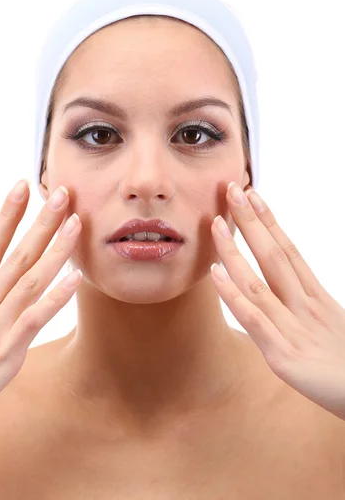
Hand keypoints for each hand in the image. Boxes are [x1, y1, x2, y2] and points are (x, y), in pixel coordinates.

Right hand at [0, 180, 81, 431]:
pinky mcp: (6, 351)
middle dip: (40, 222)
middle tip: (61, 193)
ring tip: (75, 224)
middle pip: (16, 254)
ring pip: (30, 279)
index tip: (22, 186)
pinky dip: (56, 297)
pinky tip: (76, 278)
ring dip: (55, 250)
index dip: (7, 214)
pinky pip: (34, 318)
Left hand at [210, 181, 344, 420]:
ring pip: (258, 282)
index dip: (270, 223)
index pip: (290, 253)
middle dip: (251, 222)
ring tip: (216, 224)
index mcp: (319, 301)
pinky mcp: (285, 358)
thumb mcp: (331, 332)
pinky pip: (254, 320)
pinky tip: (215, 274)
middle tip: (232, 190)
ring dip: (234, 251)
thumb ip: (310, 313)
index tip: (254, 196)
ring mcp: (295, 331)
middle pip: (274, 256)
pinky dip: (232, 296)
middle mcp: (306, 309)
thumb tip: (288, 295)